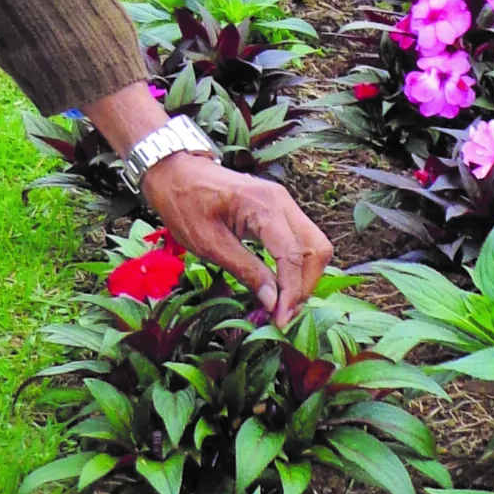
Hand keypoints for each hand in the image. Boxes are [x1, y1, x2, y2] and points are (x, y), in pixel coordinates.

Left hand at [140, 150, 333, 326]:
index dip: (291, 292)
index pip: (293, 256)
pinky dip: (297, 266)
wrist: (176, 172)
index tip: (280, 321)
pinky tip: (281, 286)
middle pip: (317, 249)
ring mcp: (284, 203)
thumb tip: (273, 302)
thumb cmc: (185, 204)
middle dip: (305, 286)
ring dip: (305, 278)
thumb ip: (246, 271)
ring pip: (315, 245)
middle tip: (284, 315)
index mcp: (264, 206)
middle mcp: (283, 201)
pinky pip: (302, 241)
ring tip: (283, 304)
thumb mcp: (209, 244)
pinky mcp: (280, 210)